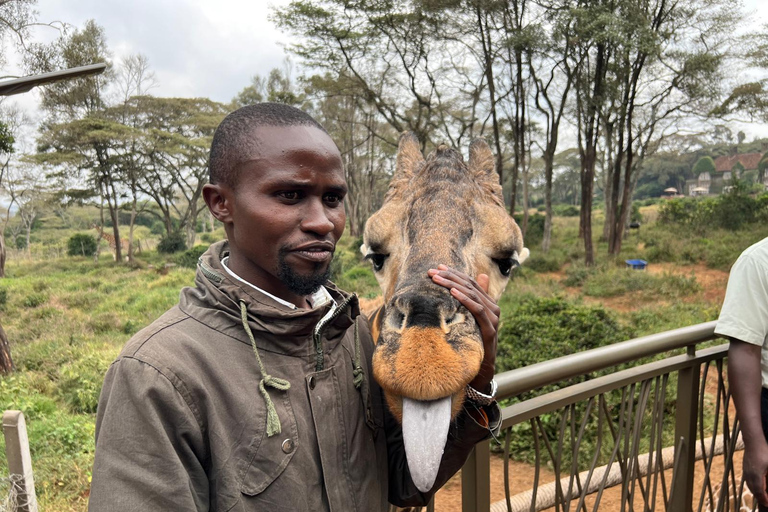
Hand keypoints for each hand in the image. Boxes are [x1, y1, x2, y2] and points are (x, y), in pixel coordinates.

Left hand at [428, 264, 499, 392]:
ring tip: (438, 279)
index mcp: (488, 304)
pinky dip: (465, 300)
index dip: (455, 274)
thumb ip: (465, 304)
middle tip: (433, 271)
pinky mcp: (490, 329)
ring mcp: (493, 318)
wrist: (481, 369)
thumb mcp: (467, 321)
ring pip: (473, 295)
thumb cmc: (472, 343)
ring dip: (453, 285)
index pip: (471, 283)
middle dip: (450, 277)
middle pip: (470, 286)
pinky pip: (477, 310)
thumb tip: (454, 291)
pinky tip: (452, 293)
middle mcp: (493, 308)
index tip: (438, 267)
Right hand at [744, 441, 767, 506]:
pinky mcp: (745, 468)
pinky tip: (756, 486)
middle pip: (753, 490)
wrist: (753, 442)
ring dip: (755, 493)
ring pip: (749, 486)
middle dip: (760, 498)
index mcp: (757, 475)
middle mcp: (749, 475)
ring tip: (761, 497)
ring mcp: (746, 471)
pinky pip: (748, 481)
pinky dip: (752, 487)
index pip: (759, 491)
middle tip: (766, 503)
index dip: (764, 499)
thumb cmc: (764, 452)